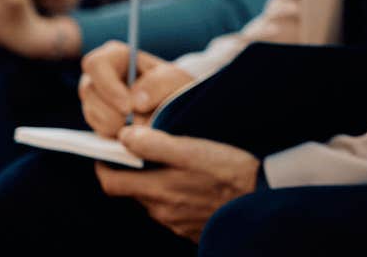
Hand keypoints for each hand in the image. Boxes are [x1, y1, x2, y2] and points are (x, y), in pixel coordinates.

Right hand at [80, 40, 194, 138]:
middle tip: (135, 122)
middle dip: (112, 112)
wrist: (175, 106)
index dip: (108, 87)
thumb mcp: (174, 79)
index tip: (128, 108)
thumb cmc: (172, 86)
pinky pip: (97, 129)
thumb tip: (135, 103)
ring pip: (91, 113)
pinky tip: (132, 129)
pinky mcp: (97, 118)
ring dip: (115, 124)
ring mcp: (94, 97)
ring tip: (139, 124)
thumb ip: (159, 84)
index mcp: (115, 56)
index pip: (95, 64)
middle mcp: (99, 75)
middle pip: (89, 91)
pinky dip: (116, 134)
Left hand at [96, 127, 257, 241]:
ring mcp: (177, 223)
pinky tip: (196, 186)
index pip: (111, 184)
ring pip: (155, 202)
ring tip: (177, 167)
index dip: (104, 168)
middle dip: (135, 174)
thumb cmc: (229, 172)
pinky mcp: (193, 229)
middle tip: (146, 155)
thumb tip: (124, 136)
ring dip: (158, 186)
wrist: (262, 199)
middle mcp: (161, 212)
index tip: (106, 155)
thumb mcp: (192, 149)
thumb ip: (155, 143)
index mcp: (156, 190)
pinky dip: (176, 198)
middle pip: (134, 193)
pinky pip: (174, 213)